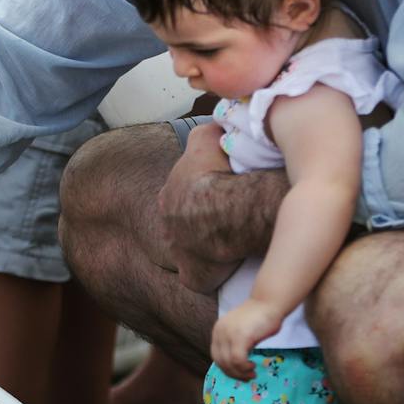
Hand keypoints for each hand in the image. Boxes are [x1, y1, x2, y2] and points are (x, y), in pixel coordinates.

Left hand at [159, 122, 239, 291]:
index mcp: (167, 195)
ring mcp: (178, 252)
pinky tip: (230, 267)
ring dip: (207, 247)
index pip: (182, 194)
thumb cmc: (225, 171)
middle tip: (228, 217)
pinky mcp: (194, 275)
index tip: (220, 192)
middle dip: (200, 221)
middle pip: (184, 223)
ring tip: (233, 241)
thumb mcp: (207, 139)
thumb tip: (215, 127)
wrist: (237, 209)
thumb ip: (205, 134)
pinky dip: (213, 273)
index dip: (202, 193)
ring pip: (191, 250)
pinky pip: (202, 277)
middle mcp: (166, 225)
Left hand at [210, 300, 283, 379]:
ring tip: (251, 374)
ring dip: (240, 372)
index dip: (226, 368)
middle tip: (246, 377)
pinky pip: (237, 360)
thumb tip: (236, 364)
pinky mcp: (240, 337)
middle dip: (233, 373)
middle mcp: (219, 332)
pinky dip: (243, 367)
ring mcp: (228, 334)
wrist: (270, 302)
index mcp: (218, 331)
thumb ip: (235, 344)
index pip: (216, 356)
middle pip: (220, 361)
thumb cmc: (260, 317)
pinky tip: (252, 366)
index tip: (238, 373)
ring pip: (228, 362)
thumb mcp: (241, 331)